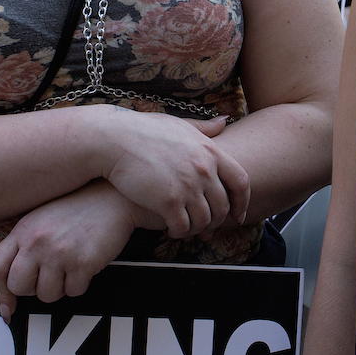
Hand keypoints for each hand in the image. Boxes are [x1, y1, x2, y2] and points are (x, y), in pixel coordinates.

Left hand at [0, 181, 151, 319]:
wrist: (113, 198)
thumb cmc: (77, 211)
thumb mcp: (41, 222)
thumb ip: (22, 250)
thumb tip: (8, 301)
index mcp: (23, 231)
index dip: (2, 290)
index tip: (11, 302)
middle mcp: (37, 242)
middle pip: (18, 287)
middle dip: (33, 289)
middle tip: (48, 277)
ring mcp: (59, 253)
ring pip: (46, 295)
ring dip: (59, 288)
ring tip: (69, 267)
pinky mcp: (82, 262)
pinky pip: (73, 292)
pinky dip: (80, 284)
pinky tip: (85, 264)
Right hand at [95, 109, 249, 238]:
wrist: (113, 139)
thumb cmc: (144, 130)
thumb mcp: (180, 125)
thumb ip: (205, 128)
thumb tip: (225, 121)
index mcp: (210, 151)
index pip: (241, 182)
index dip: (242, 202)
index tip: (238, 215)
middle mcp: (203, 169)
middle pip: (223, 206)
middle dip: (217, 222)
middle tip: (206, 229)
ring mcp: (187, 186)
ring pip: (204, 220)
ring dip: (197, 230)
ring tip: (187, 229)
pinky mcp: (168, 201)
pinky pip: (183, 227)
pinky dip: (180, 233)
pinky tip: (172, 230)